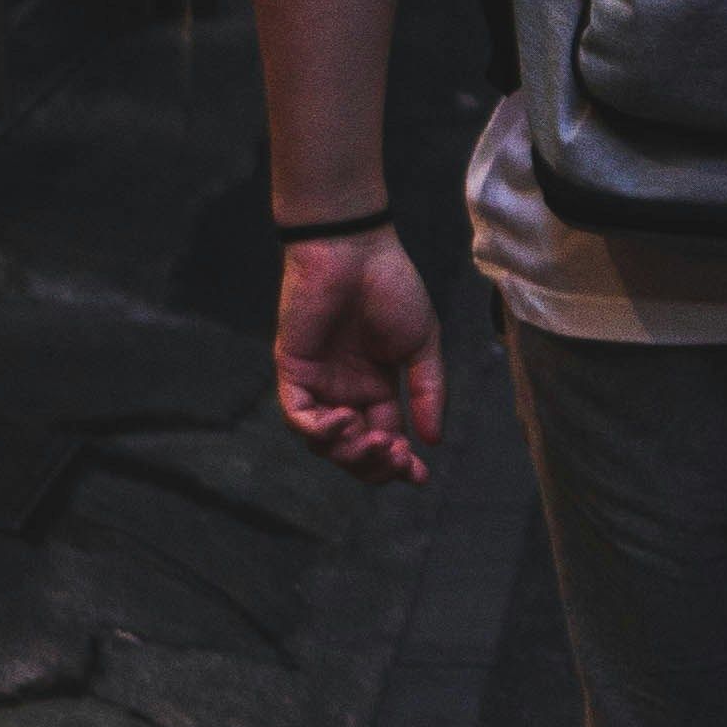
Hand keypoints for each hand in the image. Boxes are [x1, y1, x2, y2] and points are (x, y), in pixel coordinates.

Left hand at [274, 224, 445, 483]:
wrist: (356, 249)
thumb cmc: (391, 287)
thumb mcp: (422, 345)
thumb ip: (428, 391)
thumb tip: (434, 441)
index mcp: (376, 387)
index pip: (386, 438)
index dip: (400, 464)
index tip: (420, 477)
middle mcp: (345, 391)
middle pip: (354, 451)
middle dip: (376, 465)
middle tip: (397, 456)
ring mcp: (317, 383)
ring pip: (324, 444)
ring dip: (350, 452)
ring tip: (374, 438)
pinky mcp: (293, 371)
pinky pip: (297, 416)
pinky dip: (318, 431)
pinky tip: (344, 422)